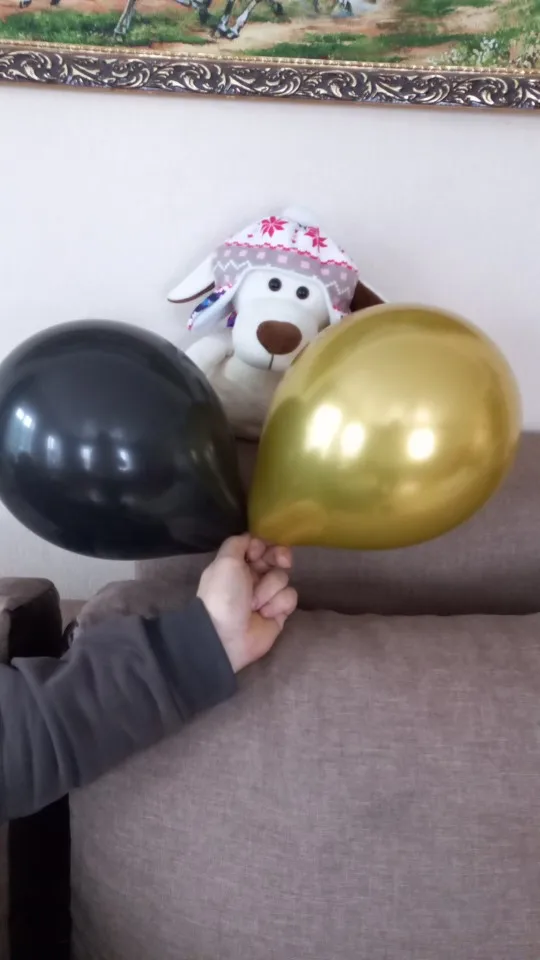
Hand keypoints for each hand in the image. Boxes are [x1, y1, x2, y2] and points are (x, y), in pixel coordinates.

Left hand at [197, 534, 296, 672]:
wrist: (226, 636)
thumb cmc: (224, 595)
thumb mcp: (225, 561)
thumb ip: (239, 543)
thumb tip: (253, 539)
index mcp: (237, 564)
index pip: (259, 546)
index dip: (263, 546)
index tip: (260, 552)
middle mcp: (252, 577)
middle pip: (276, 558)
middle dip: (279, 558)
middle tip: (282, 561)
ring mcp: (266, 595)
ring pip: (283, 578)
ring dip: (270, 589)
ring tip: (255, 604)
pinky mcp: (279, 612)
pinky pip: (289, 597)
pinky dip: (278, 604)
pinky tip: (265, 614)